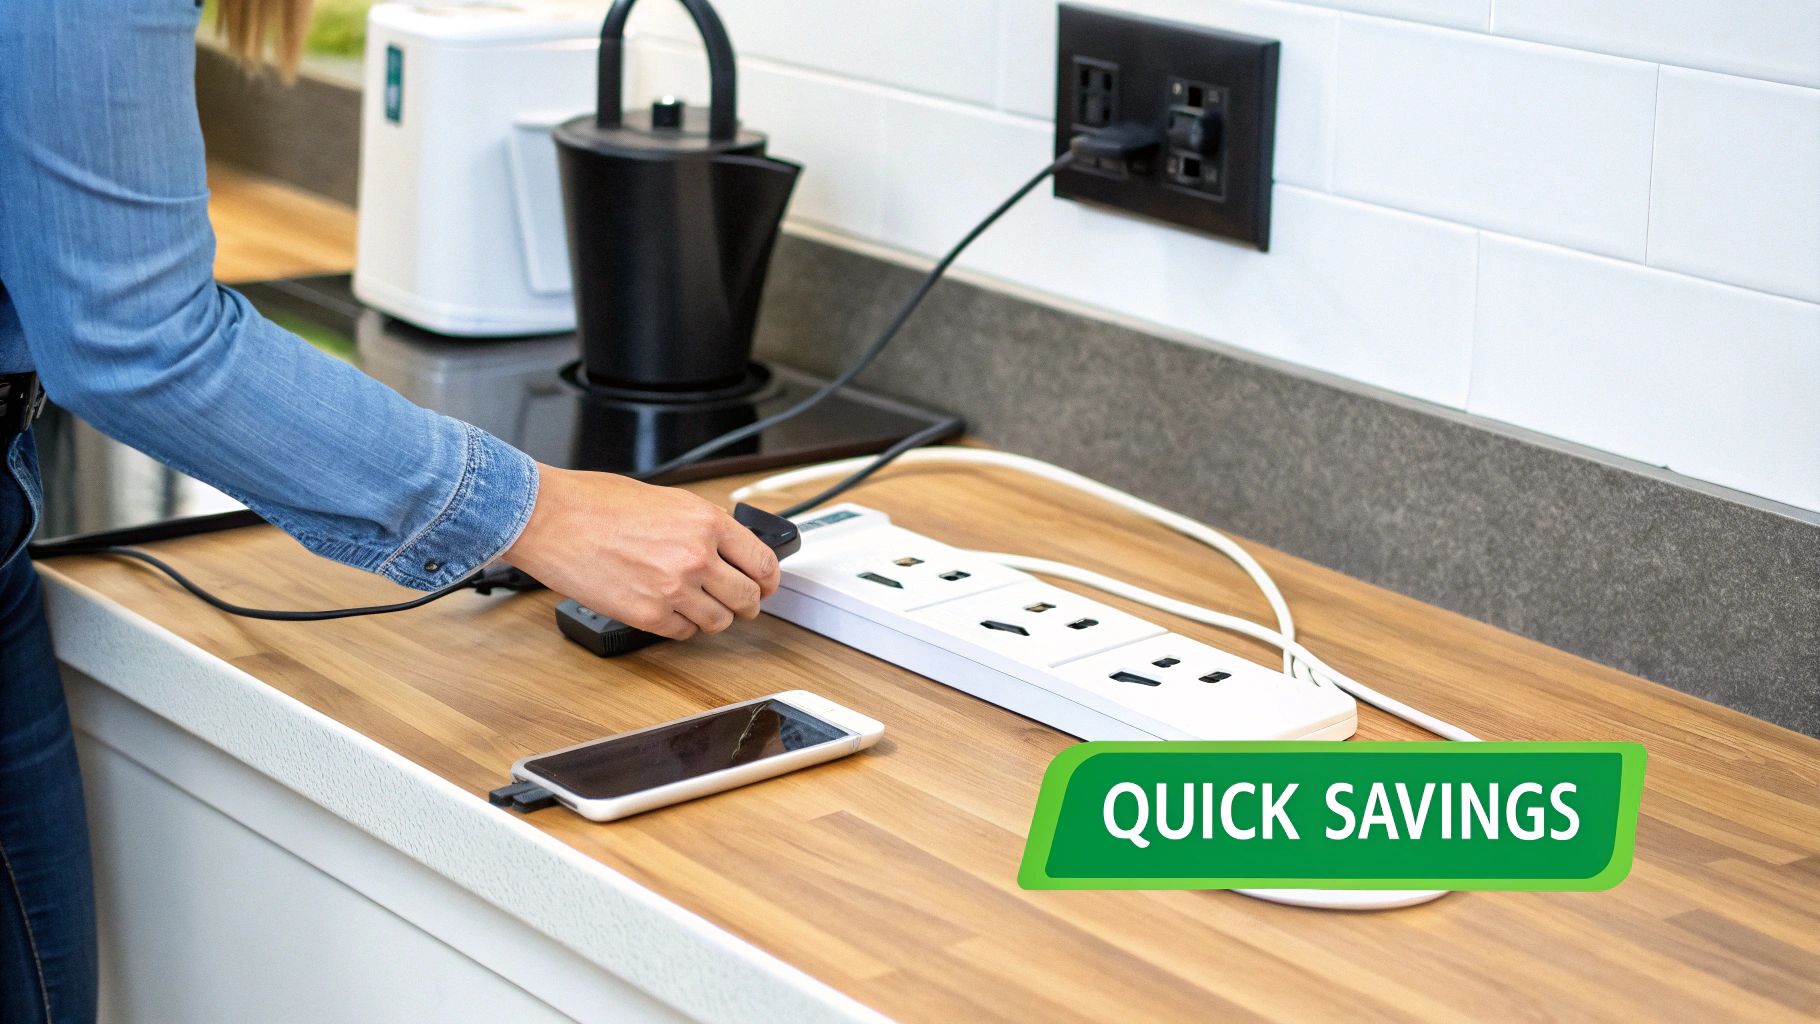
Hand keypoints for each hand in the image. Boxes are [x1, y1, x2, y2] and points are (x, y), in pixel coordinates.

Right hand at [502, 465, 779, 640]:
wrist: (550, 519)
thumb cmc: (595, 502)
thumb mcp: (667, 499)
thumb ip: (702, 526)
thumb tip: (728, 549)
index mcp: (707, 521)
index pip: (764, 563)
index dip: (769, 580)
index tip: (765, 585)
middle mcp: (697, 556)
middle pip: (748, 598)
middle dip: (746, 603)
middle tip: (738, 602)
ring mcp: (674, 589)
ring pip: (719, 622)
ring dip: (713, 617)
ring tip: (698, 606)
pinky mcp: (648, 615)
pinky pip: (683, 633)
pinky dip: (680, 625)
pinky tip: (668, 610)